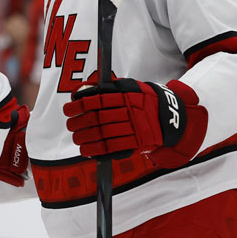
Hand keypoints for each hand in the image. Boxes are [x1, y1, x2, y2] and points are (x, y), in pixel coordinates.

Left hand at [62, 76, 206, 167]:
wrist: (168, 117)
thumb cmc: (142, 100)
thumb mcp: (128, 87)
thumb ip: (106, 87)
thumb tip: (81, 90)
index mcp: (126, 95)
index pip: (97, 100)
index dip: (79, 105)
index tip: (68, 109)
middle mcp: (130, 111)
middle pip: (97, 118)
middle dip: (79, 123)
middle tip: (70, 124)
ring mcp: (134, 128)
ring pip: (102, 134)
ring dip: (84, 138)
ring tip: (77, 138)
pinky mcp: (137, 143)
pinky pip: (112, 148)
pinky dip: (96, 150)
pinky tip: (86, 150)